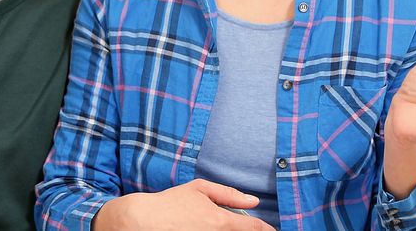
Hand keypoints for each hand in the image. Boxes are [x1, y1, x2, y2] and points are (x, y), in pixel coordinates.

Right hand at [93, 179, 276, 230]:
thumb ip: (229, 194)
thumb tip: (253, 200)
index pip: (254, 228)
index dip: (266, 229)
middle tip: (248, 227)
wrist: (143, 220)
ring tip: (217, 224)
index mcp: (221, 221)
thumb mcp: (199, 189)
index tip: (271, 230)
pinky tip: (207, 228)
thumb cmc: (171, 203)